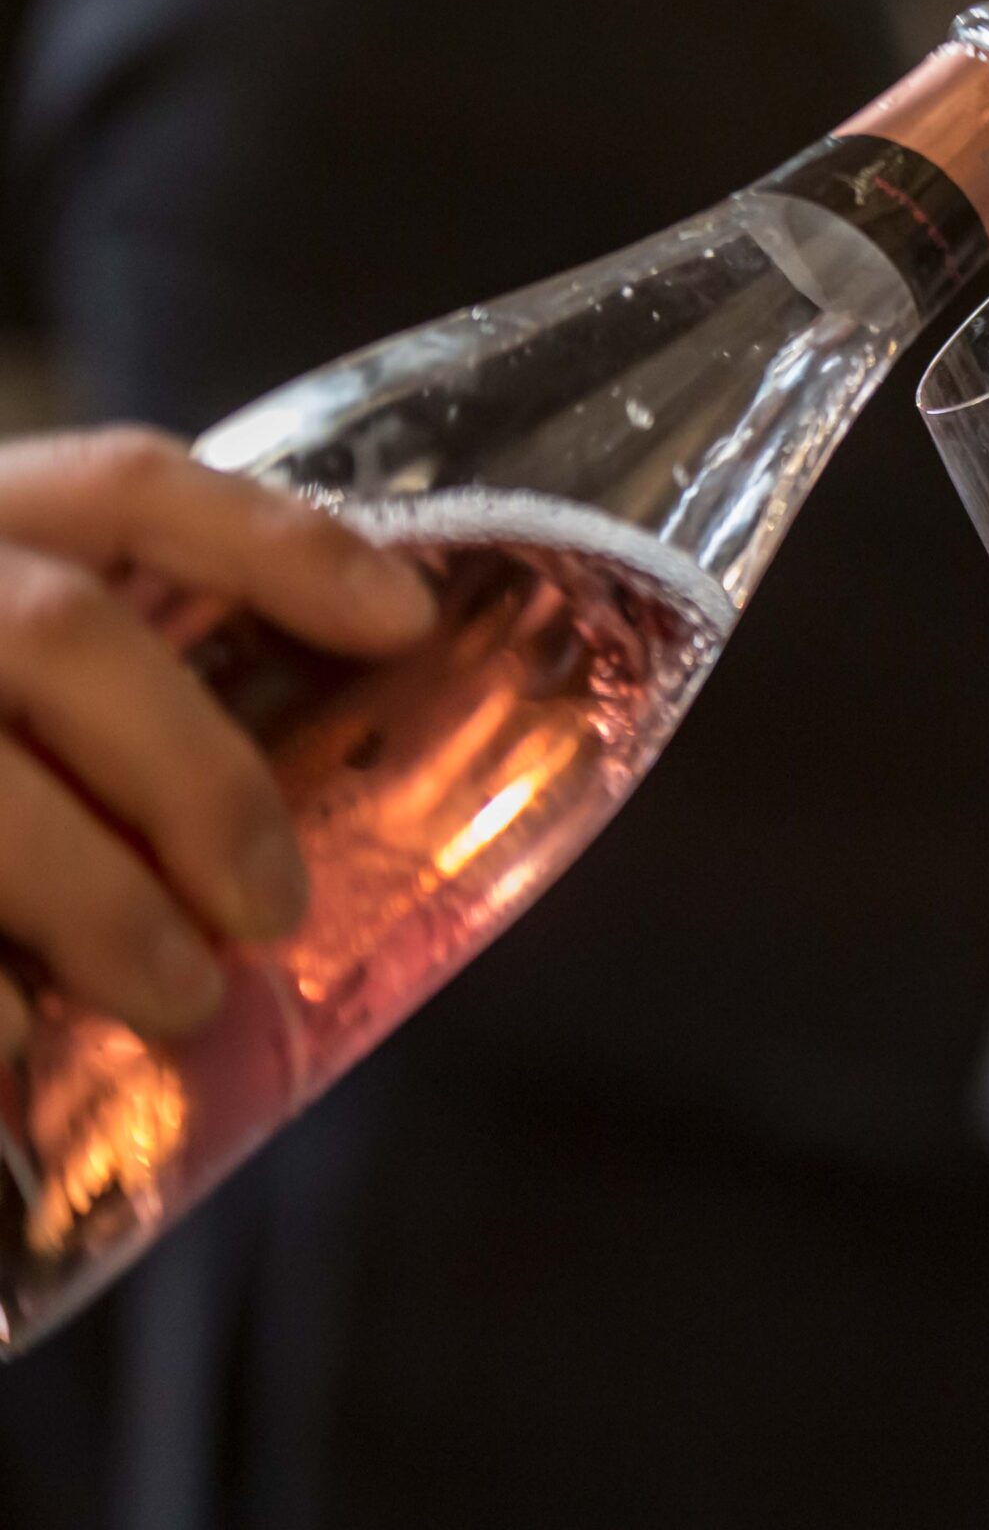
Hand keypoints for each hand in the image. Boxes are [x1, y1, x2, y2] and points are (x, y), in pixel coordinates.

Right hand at [0, 428, 433, 1050]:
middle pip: (68, 635)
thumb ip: (83, 689)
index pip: (125, 483)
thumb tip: (251, 848)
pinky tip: (16, 1046)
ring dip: (93, 897)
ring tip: (179, 997)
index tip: (407, 622)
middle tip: (273, 909)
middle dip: (198, 777)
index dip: (277, 543)